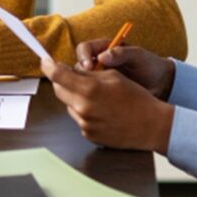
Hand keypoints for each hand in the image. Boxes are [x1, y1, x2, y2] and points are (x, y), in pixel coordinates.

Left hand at [41, 57, 174, 151]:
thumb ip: (89, 73)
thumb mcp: (112, 76)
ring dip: (75, 97)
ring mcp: (85, 124)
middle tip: (72, 74)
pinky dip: (84, 111)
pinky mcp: (89, 135)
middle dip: (62, 80)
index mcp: (89, 89)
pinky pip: (79, 118)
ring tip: (96, 95)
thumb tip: (71, 71)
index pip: (57, 75)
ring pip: (69, 104)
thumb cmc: (136, 97)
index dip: (48, 66)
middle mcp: (83, 108)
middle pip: (59, 90)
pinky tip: (101, 110)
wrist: (151, 125)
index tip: (45, 61)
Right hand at [75, 40, 175, 99]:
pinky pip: (90, 96)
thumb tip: (102, 56)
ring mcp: (100, 80)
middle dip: (80, 74)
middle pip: (78, 66)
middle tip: (89, 83)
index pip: (84, 49)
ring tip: (96, 95)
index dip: (83, 56)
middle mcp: (98, 63)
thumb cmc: (150, 66)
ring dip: (85, 88)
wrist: (162, 85)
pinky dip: (92, 99)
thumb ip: (121, 53)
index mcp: (105, 49)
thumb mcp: (138, 57)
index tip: (89, 66)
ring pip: (82, 83)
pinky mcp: (102, 95)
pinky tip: (100, 104)